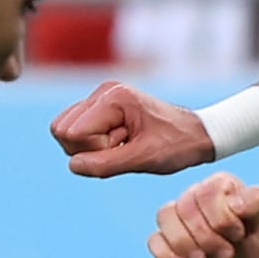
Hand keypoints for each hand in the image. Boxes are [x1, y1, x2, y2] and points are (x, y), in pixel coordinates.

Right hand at [56, 82, 214, 177]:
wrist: (196, 134)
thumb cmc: (176, 145)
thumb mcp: (144, 159)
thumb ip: (106, 164)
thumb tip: (73, 165)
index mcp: (114, 97)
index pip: (71, 133)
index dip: (95, 150)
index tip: (127, 145)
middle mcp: (103, 92)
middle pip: (62, 131)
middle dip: (90, 148)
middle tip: (126, 146)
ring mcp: (100, 98)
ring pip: (65, 132)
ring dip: (93, 147)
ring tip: (125, 144)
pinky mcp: (100, 108)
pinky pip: (76, 132)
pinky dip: (96, 144)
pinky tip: (122, 142)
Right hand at [147, 173, 258, 257]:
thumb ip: (258, 203)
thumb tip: (233, 200)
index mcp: (224, 186)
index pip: (208, 191)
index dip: (222, 218)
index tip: (239, 236)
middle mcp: (199, 197)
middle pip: (185, 205)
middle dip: (205, 235)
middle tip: (227, 255)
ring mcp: (182, 220)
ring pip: (165, 217)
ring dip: (185, 243)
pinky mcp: (170, 243)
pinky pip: (155, 241)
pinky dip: (167, 254)